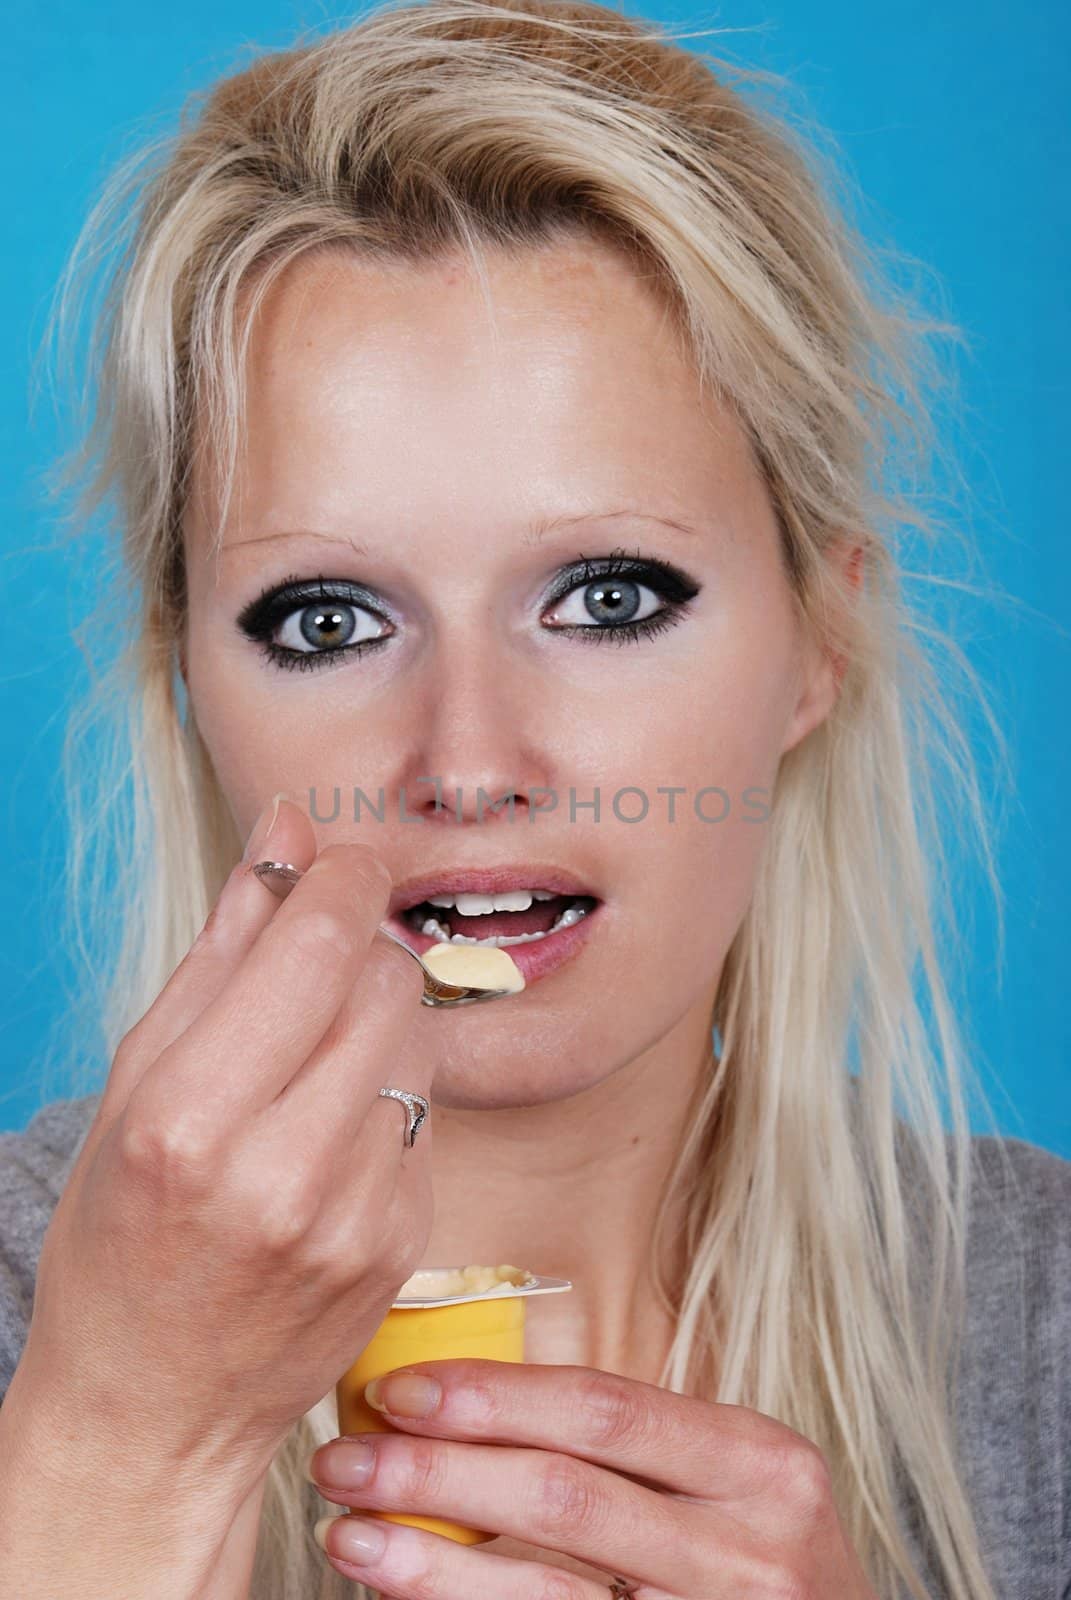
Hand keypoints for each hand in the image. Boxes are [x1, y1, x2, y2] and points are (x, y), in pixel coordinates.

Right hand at [14, 797, 430, 1502]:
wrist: (154, 1408)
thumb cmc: (122, 1238)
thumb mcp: (135, 1085)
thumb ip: (222, 948)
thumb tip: (284, 831)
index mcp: (189, 1119)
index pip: (315, 944)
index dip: (340, 879)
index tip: (336, 866)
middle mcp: (281, 1171)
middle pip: (386, 978)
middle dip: (359, 948)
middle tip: (314, 969)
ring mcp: (355, 1216)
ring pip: (419, 1039)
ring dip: (377, 1023)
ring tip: (312, 1066)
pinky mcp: (405, 1243)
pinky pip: (426, 1114)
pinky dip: (388, 1099)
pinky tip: (330, 1138)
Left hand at [307, 1358, 879, 1597]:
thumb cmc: (762, 1567)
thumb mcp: (732, 1489)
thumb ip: (634, 1449)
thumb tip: (468, 1407)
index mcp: (759, 1462)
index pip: (601, 1409)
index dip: (490, 1397)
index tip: (398, 1390)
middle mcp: (750, 1549)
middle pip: (561, 1496)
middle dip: (436, 1473)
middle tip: (345, 1457)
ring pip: (546, 1594)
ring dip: (429, 1566)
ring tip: (350, 1535)